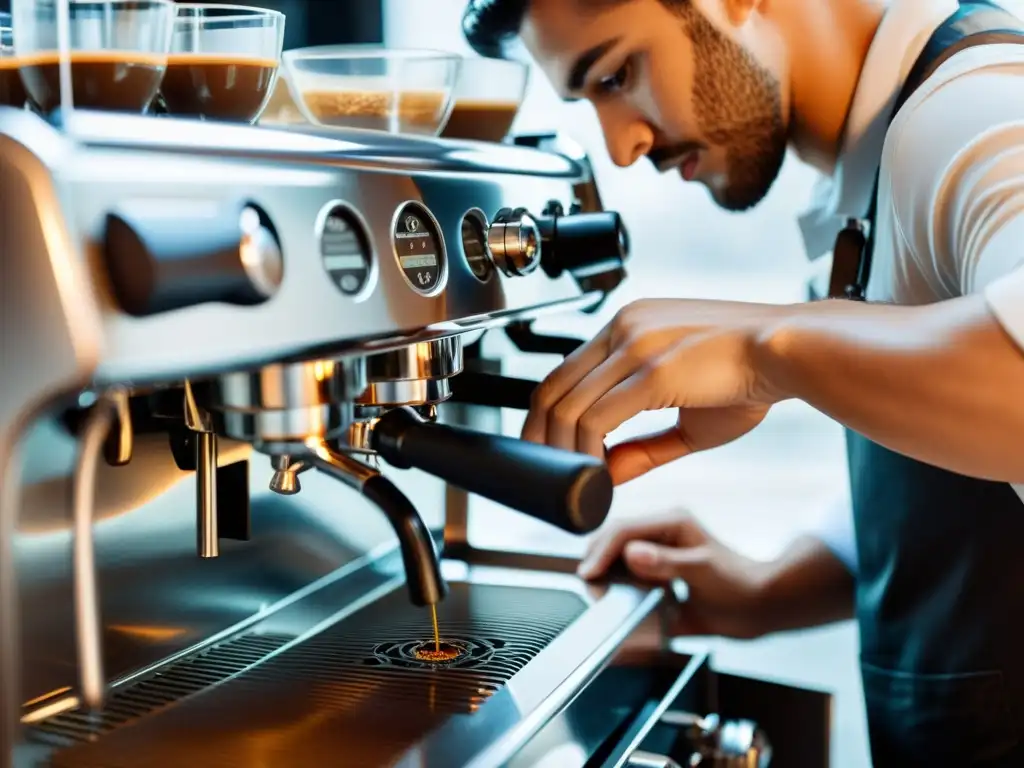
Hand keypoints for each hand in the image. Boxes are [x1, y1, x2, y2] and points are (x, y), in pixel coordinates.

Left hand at [521, 299, 792, 484]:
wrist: (793, 351)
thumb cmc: (751, 375)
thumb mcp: (686, 419)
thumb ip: (641, 447)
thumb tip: (605, 474)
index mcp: (628, 326)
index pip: (564, 373)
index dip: (546, 418)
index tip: (547, 451)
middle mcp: (623, 328)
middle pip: (552, 388)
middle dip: (538, 439)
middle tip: (543, 476)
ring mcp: (634, 347)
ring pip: (567, 406)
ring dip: (560, 453)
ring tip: (572, 483)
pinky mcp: (650, 371)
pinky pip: (595, 418)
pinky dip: (585, 452)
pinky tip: (593, 475)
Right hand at [578, 509, 774, 639]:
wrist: (763, 606)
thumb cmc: (742, 585)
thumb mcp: (703, 571)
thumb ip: (667, 563)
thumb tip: (631, 554)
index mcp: (671, 523)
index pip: (624, 529)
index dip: (602, 550)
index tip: (589, 573)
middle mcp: (662, 536)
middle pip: (614, 541)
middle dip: (599, 561)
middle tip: (593, 587)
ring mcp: (660, 556)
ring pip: (617, 559)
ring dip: (607, 576)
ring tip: (603, 595)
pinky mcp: (660, 576)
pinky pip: (630, 580)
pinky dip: (619, 591)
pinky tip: (618, 603)